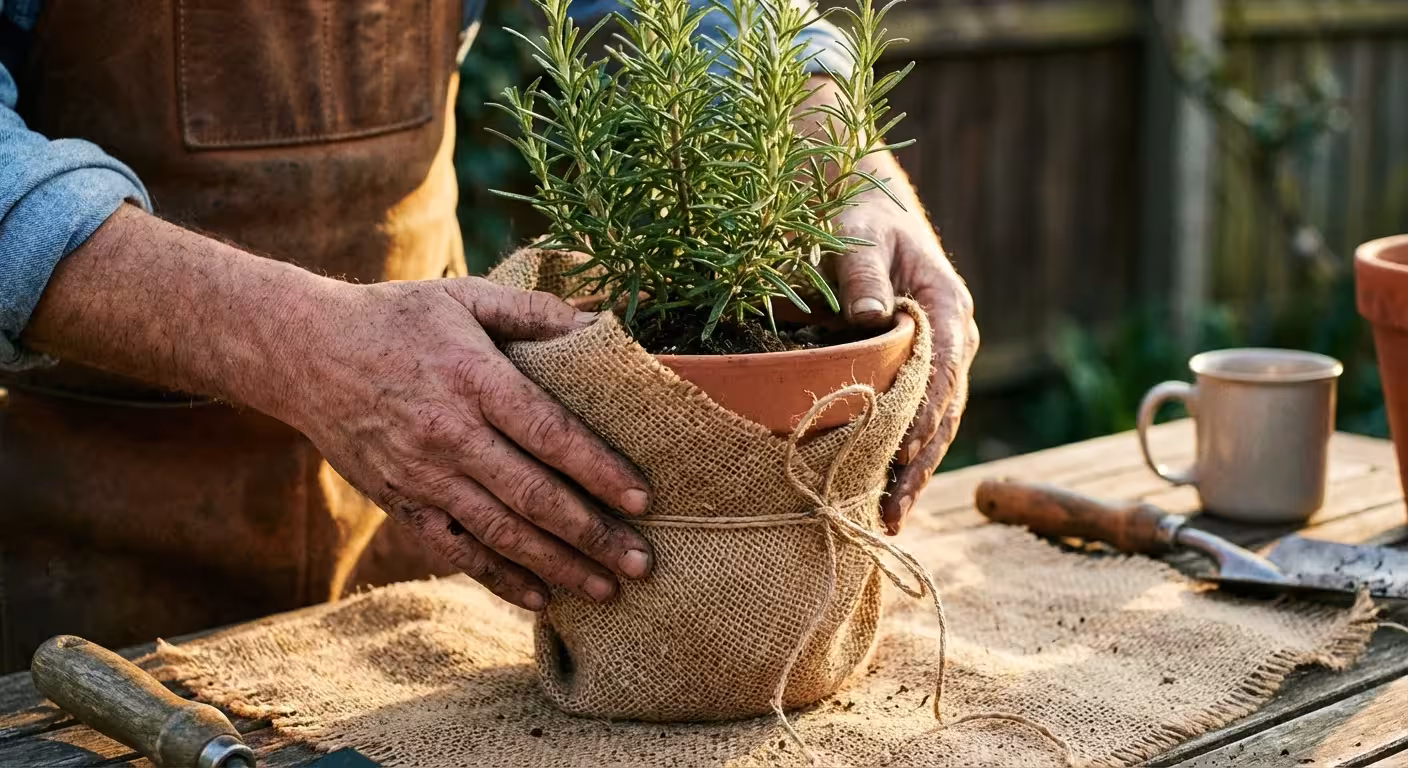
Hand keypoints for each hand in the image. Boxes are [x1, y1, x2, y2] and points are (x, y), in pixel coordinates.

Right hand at [272, 277, 655, 610]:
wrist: (303, 351)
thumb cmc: (395, 317)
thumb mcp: (464, 296)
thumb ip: (535, 312)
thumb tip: (602, 324)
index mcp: (473, 379)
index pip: (549, 432)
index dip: (599, 469)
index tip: (643, 498)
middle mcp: (449, 434)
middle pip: (533, 495)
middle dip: (593, 534)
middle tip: (642, 562)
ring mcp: (423, 475)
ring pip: (500, 533)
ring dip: (558, 566)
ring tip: (607, 589)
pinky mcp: (400, 502)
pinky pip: (456, 550)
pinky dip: (499, 578)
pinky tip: (540, 599)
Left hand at [833, 151, 978, 534]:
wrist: (870, 213)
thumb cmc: (862, 219)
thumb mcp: (859, 235)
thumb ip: (861, 272)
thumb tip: (870, 315)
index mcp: (948, 307)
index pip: (943, 369)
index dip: (926, 412)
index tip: (905, 449)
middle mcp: (954, 341)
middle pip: (945, 412)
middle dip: (920, 463)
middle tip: (892, 509)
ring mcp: (941, 363)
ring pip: (935, 427)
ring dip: (912, 473)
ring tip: (887, 520)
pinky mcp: (919, 376)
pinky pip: (916, 423)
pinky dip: (901, 459)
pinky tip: (881, 497)